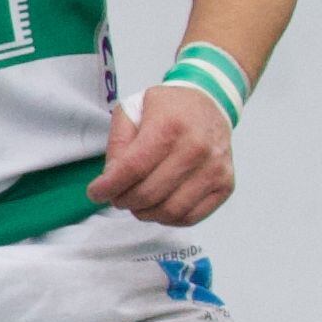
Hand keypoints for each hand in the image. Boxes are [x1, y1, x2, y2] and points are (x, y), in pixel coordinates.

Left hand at [89, 83, 237, 227]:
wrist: (211, 103)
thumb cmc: (169, 109)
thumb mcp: (132, 111)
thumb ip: (118, 144)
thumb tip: (110, 178)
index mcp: (170, 126)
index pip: (132, 169)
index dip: (108, 187)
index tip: (95, 192)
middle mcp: (197, 148)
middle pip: (148, 193)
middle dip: (122, 200)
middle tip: (116, 195)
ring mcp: (215, 168)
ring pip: (169, 211)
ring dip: (143, 212)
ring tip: (135, 201)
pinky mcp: (226, 184)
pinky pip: (190, 217)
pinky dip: (167, 218)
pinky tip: (158, 205)